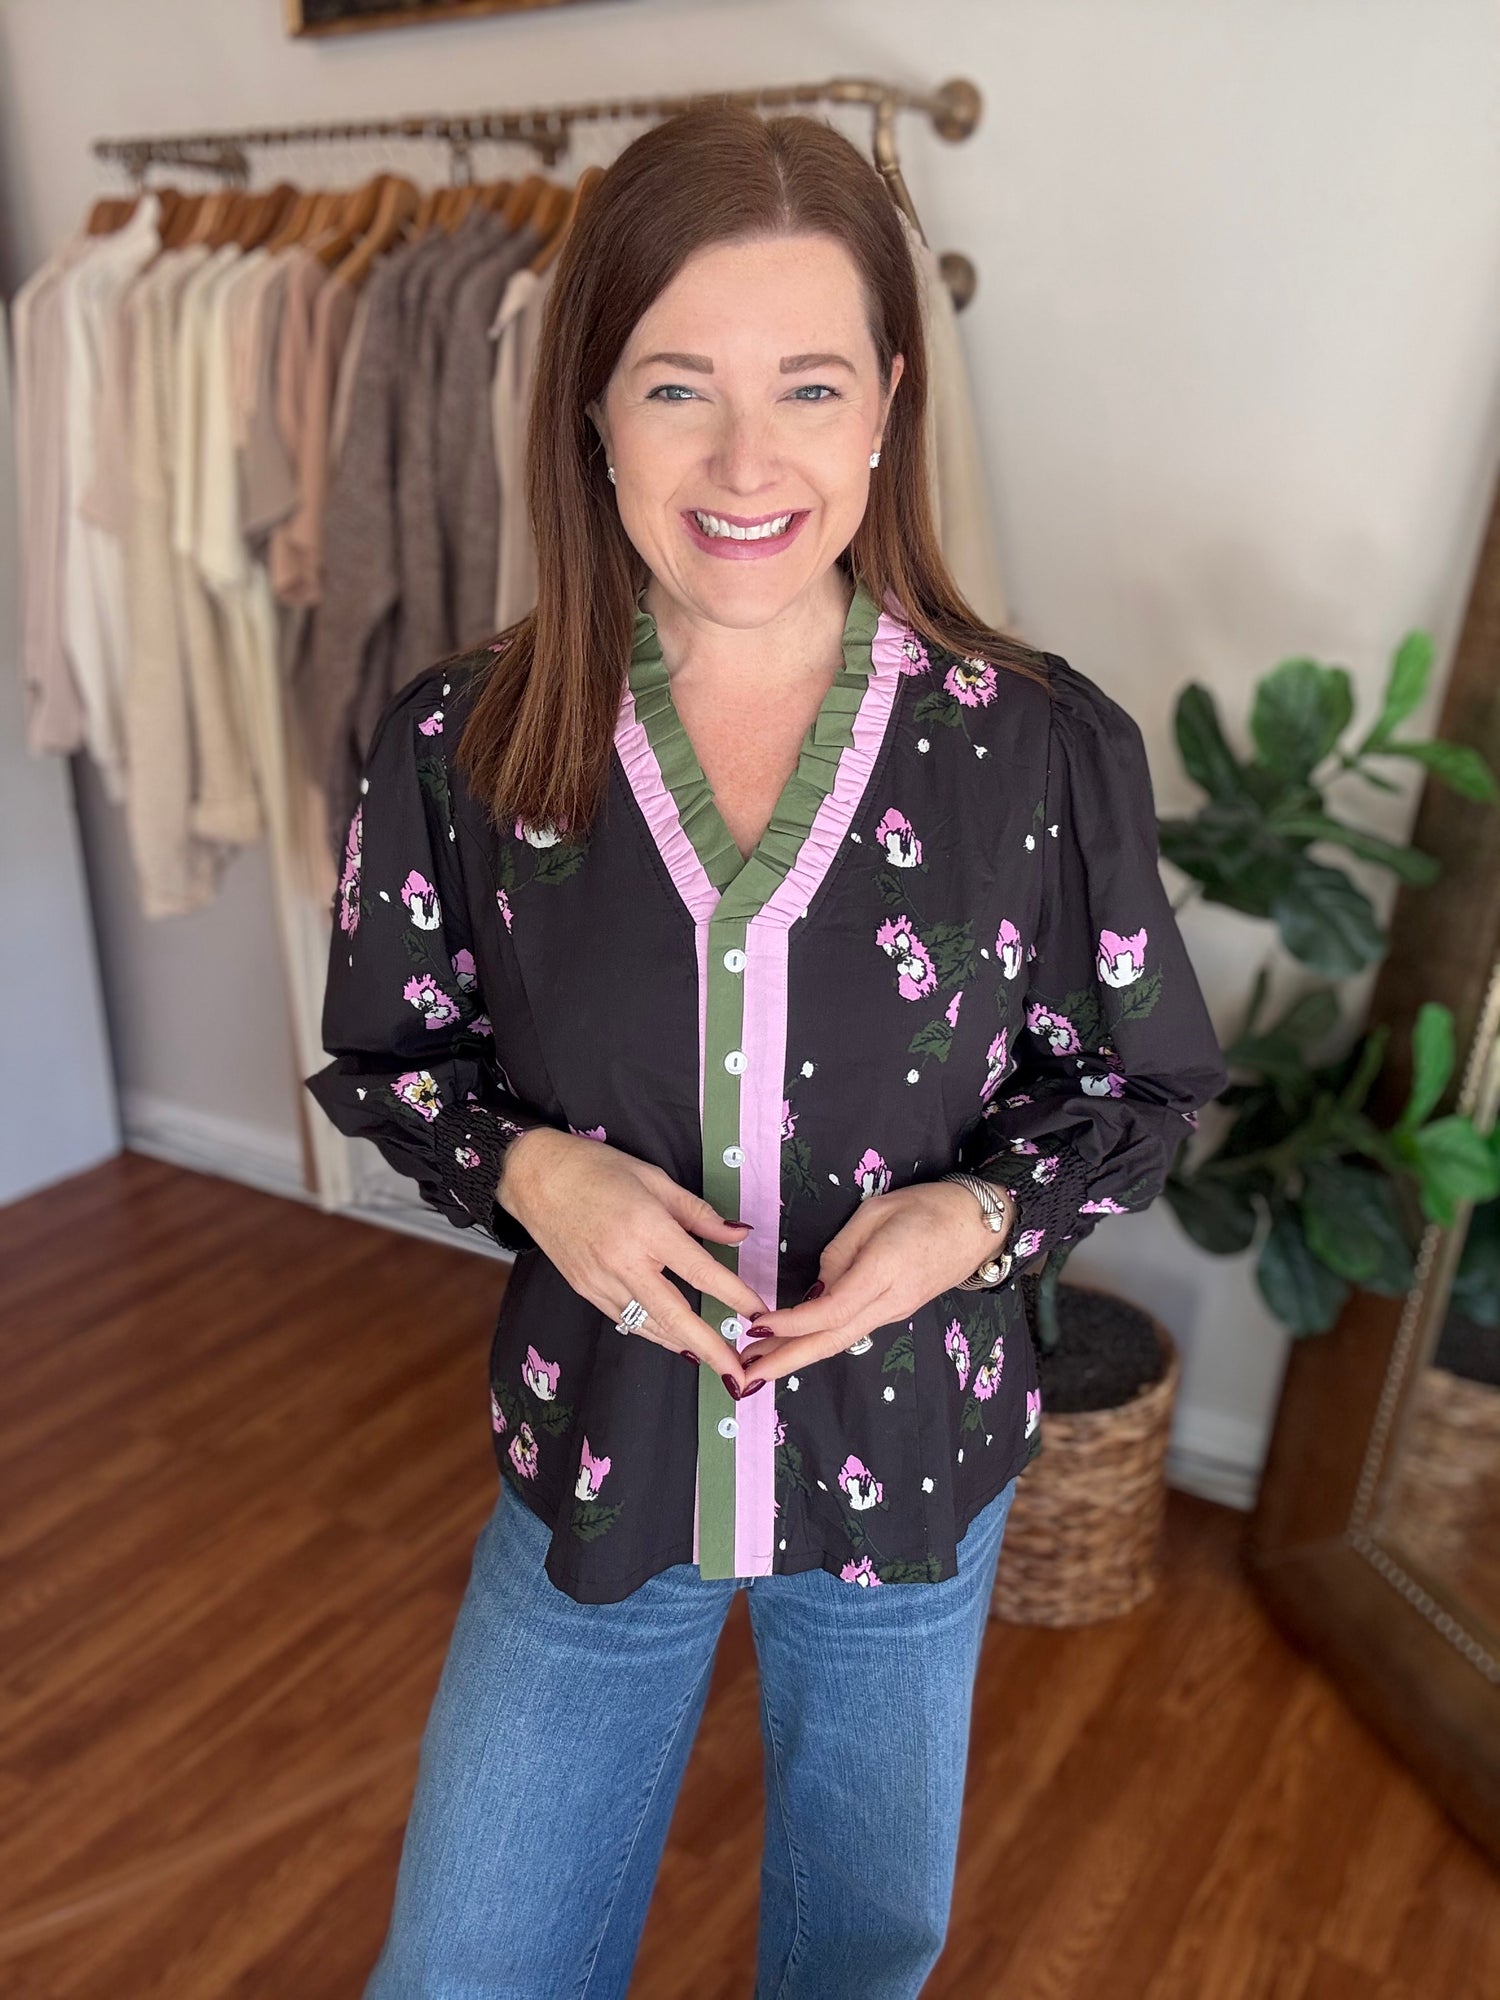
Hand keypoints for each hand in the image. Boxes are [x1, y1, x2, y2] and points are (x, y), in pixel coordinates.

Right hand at [498, 1127, 766, 1389]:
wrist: (534, 1175)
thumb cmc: (596, 1169)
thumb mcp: (654, 1180)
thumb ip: (699, 1214)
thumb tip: (740, 1235)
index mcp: (646, 1229)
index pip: (701, 1272)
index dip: (734, 1296)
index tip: (759, 1312)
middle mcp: (623, 1262)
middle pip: (675, 1317)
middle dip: (710, 1348)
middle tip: (737, 1373)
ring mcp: (600, 1281)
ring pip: (649, 1325)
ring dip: (682, 1345)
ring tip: (714, 1360)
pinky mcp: (584, 1289)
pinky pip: (626, 1320)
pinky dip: (653, 1333)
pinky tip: (673, 1339)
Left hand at [736, 1179, 1014, 1388]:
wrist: (979, 1224)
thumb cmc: (928, 1207)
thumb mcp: (877, 1212)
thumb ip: (841, 1251)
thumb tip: (817, 1287)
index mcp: (883, 1272)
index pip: (830, 1310)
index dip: (791, 1323)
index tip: (755, 1325)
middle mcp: (889, 1302)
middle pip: (831, 1341)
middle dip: (785, 1362)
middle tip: (745, 1379)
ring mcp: (894, 1312)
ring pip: (839, 1341)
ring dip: (797, 1355)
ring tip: (757, 1365)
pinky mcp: (895, 1311)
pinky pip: (851, 1331)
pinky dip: (818, 1342)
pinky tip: (795, 1345)